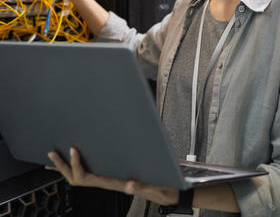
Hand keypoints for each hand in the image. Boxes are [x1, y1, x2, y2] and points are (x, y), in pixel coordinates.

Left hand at [46, 147, 178, 205]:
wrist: (164, 194)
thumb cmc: (159, 188)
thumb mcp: (152, 186)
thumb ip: (141, 186)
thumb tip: (129, 186)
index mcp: (112, 183)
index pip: (87, 177)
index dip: (77, 165)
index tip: (74, 150)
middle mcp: (106, 182)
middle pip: (77, 178)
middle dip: (63, 166)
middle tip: (52, 153)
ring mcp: (107, 181)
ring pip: (80, 177)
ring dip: (66, 168)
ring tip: (55, 157)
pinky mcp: (111, 178)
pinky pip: (89, 174)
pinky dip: (77, 168)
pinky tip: (74, 162)